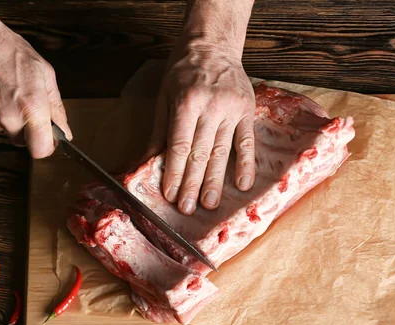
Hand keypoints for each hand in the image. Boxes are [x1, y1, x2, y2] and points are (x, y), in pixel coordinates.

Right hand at [0, 0, 70, 158]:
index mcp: (31, 107)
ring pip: (7, 132)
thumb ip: (56, 106)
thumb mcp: (44, 72)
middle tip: (25, 102)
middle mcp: (9, 118)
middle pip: (24, 142)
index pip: (42, 150)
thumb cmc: (6, 49)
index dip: (47, 144)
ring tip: (6, 92)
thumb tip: (64, 130)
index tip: (48, 135)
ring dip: (11, 119)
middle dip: (29, 128)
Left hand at [150, 43, 255, 214]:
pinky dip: (245, 163)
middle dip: (192, 184)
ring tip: (210, 203)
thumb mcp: (163, 97)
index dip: (174, 173)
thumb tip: (146, 163)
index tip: (171, 195)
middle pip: (200, 153)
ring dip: (215, 180)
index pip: (179, 146)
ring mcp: (232, 110)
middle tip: (187, 209)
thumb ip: (158, 132)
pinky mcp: (247, 111)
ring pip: (222, 152)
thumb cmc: (182, 72)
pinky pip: (247, 141)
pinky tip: (242, 183)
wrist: (212, 45)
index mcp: (187, 103)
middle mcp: (211, 107)